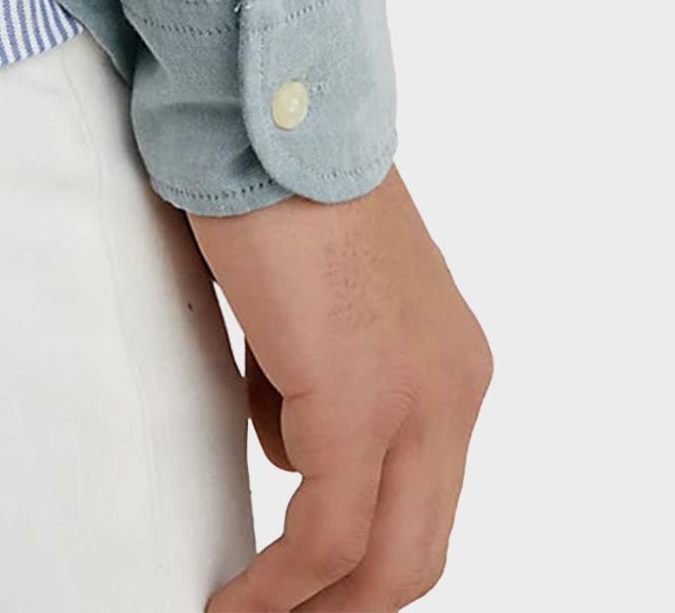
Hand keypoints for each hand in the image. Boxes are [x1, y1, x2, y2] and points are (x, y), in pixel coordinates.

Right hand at [188, 166, 490, 611]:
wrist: (267, 123)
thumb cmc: (275, 189)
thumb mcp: (316, 302)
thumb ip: (320, 373)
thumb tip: (289, 432)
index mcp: (449, 361)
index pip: (422, 502)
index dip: (363, 562)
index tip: (303, 586)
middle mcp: (452, 388)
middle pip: (417, 554)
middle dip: (345, 606)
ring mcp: (415, 398)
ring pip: (379, 559)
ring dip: (301, 600)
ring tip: (239, 605)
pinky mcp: (358, 401)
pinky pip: (323, 535)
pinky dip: (276, 584)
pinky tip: (235, 598)